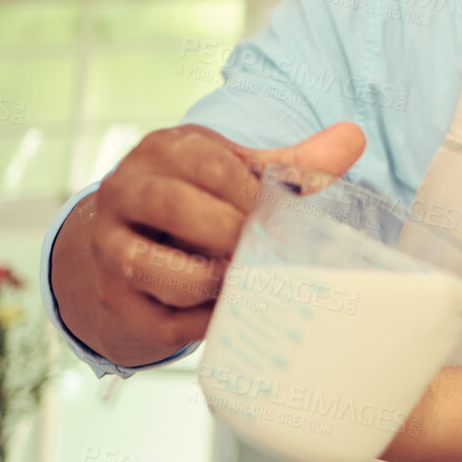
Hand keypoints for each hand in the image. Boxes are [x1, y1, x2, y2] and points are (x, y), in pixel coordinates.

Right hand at [61, 121, 364, 356]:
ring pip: (150, 268)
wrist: (127, 238)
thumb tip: (353, 137)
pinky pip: (158, 321)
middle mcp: (123, 193)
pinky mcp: (114, 300)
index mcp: (162, 152)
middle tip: (263, 249)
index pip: (205, 164)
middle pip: (170, 206)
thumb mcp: (238, 171)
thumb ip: (294, 162)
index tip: (276, 215)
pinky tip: (230, 313)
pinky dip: (201, 324)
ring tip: (244, 280)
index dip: (248, 193)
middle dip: (227, 231)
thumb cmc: (199, 198)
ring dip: (208, 280)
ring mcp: (108, 249)